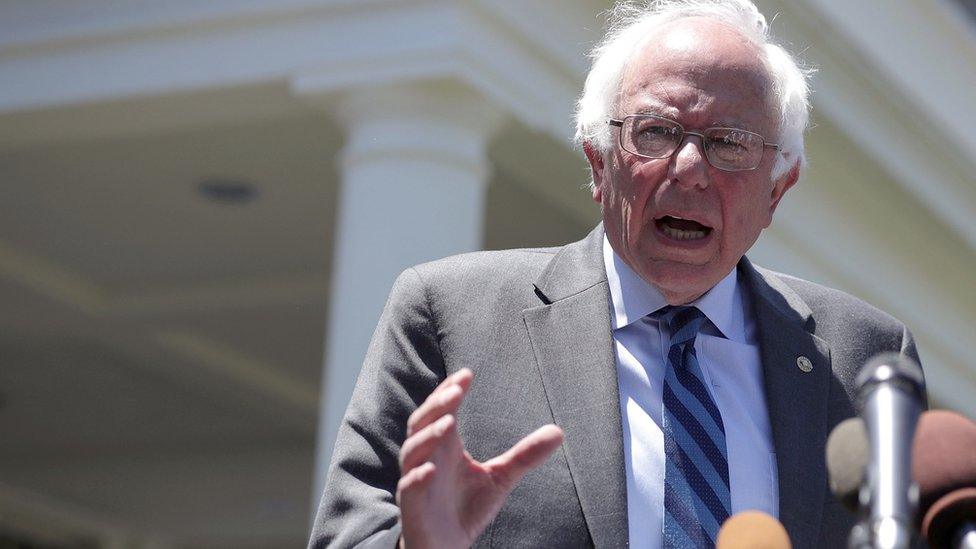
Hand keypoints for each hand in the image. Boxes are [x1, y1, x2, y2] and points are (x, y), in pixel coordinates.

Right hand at [396, 369, 563, 548]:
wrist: (446, 548)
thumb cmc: (466, 508)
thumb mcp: (500, 478)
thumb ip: (524, 456)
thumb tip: (558, 432)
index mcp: (444, 446)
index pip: (441, 411)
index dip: (450, 391)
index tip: (467, 374)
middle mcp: (426, 457)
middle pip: (422, 423)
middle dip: (437, 406)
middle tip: (456, 391)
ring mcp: (416, 480)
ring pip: (413, 452)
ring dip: (428, 436)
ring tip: (448, 424)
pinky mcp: (412, 507)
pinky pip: (408, 488)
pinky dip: (416, 477)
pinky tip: (430, 469)